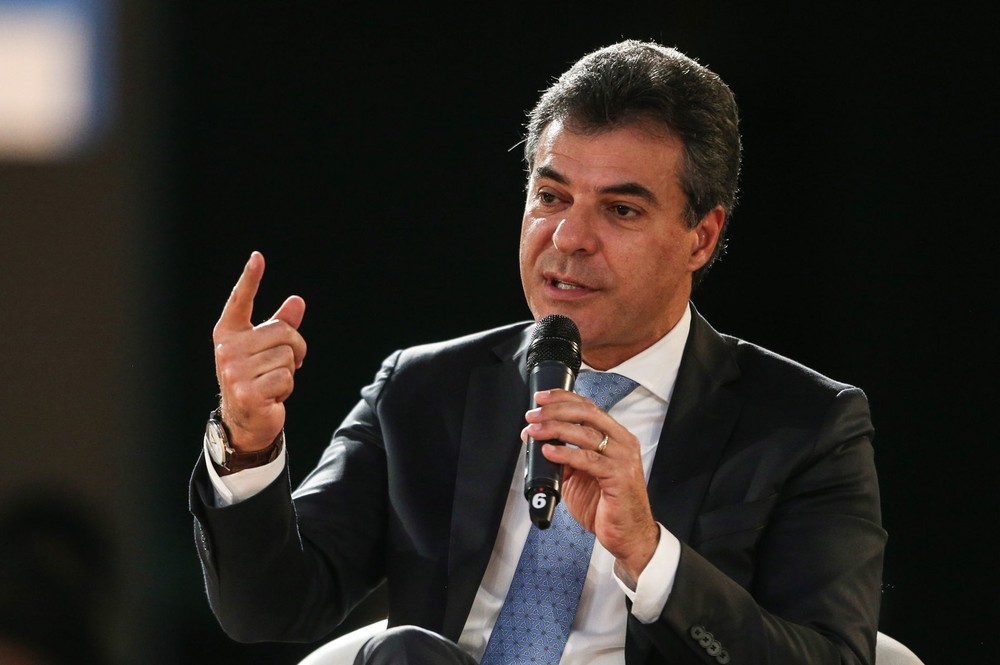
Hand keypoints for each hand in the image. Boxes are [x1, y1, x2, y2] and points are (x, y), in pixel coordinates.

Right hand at [213, 252, 306, 450]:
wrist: (245, 422)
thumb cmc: (257, 380)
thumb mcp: (267, 351)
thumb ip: (280, 325)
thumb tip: (297, 301)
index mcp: (229, 334)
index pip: (241, 301)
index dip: (250, 279)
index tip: (257, 257)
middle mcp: (227, 349)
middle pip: (283, 331)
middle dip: (294, 349)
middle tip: (281, 367)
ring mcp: (234, 371)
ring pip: (287, 356)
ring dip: (289, 372)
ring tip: (272, 384)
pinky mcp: (247, 391)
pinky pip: (286, 377)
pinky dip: (286, 389)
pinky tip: (272, 397)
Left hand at [522, 389, 659, 579]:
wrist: (628, 534)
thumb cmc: (607, 505)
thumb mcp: (579, 476)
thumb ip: (564, 457)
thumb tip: (538, 440)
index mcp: (615, 437)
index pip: (588, 407)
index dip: (563, 398)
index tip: (541, 398)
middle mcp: (622, 442)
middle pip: (586, 413)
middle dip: (555, 410)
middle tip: (533, 415)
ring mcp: (622, 458)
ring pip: (586, 433)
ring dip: (555, 429)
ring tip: (534, 432)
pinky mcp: (619, 476)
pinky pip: (588, 460)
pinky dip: (565, 454)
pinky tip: (549, 452)